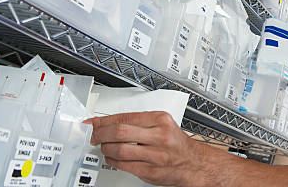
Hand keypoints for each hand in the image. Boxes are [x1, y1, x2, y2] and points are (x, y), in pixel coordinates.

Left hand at [85, 112, 209, 186]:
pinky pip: (123, 165)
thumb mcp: (163, 124)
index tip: (93, 123)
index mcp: (160, 120)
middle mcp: (159, 136)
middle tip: (93, 135)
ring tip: (103, 146)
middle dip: (100, 134)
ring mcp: (155, 155)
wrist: (194, 163)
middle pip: (120, 132)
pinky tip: (111, 158)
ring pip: (119, 149)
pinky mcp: (150, 171)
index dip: (104, 121)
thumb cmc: (177, 143)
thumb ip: (139, 122)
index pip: (125, 117)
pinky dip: (112, 161)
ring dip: (105, 148)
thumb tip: (110, 122)